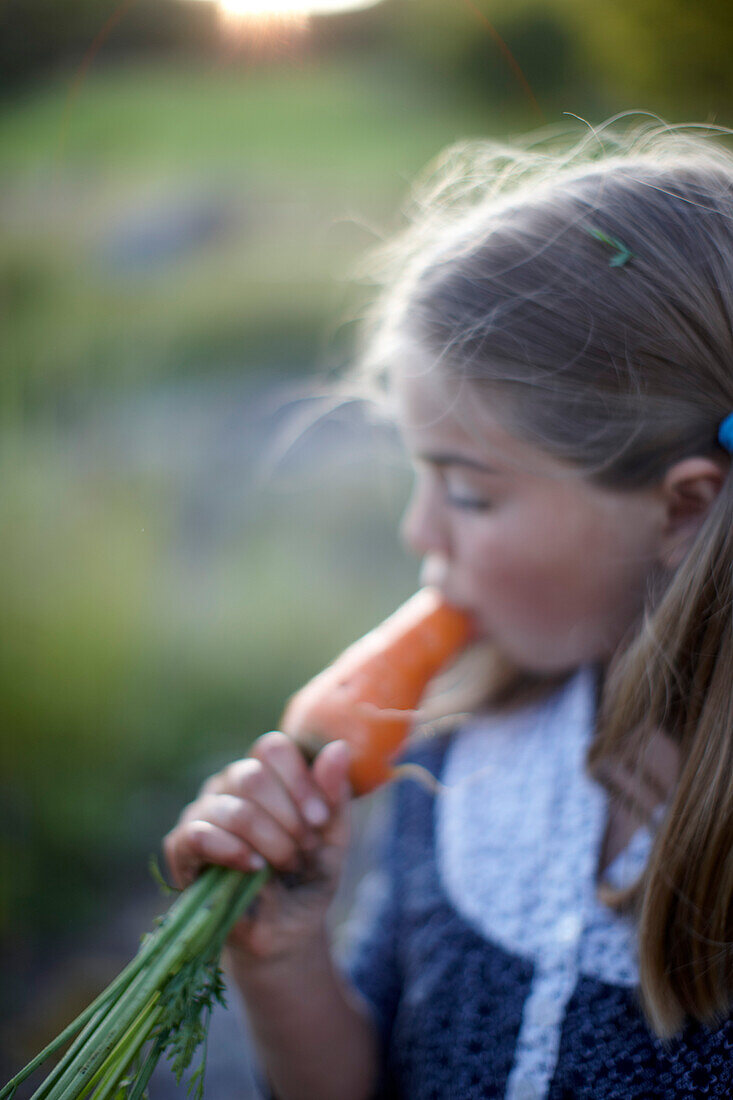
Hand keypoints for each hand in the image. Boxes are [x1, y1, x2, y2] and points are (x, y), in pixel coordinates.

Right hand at [163, 732, 351, 960]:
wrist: (285, 932)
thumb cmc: (308, 877)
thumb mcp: (333, 839)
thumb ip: (334, 794)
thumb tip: (339, 748)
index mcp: (264, 772)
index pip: (272, 748)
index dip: (300, 781)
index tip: (320, 820)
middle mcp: (227, 785)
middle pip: (252, 776)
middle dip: (288, 819)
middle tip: (304, 850)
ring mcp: (201, 813)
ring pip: (233, 808)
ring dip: (269, 841)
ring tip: (283, 865)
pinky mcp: (180, 849)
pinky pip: (198, 835)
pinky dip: (232, 851)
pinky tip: (253, 868)